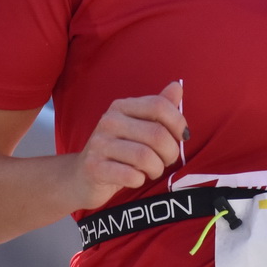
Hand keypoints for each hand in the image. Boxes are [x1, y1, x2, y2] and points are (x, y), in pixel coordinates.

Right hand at [68, 82, 185, 210]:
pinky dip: (140, 180)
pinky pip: (131, 175)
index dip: (178, 122)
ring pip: (146, 157)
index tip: (182, 137)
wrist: (83, 177)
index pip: (159, 105)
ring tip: (151, 170)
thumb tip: (177, 86)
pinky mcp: (94, 167)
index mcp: (122, 107)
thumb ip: (159, 108)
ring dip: (156, 168)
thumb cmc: (120, 152)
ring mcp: (99, 144)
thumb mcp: (139, 127)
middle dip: (170, 153)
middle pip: (157, 134)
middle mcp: (109, 121)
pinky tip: (136, 178)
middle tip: (166, 160)